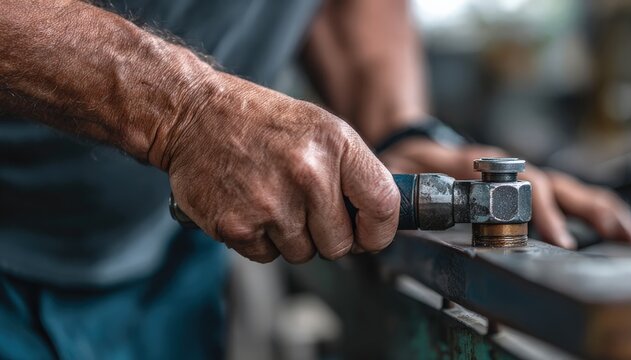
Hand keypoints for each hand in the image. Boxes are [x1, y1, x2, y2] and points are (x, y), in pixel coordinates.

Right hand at [151, 73, 399, 262]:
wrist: (194, 114)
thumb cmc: (262, 123)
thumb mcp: (322, 129)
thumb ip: (356, 172)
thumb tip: (384, 218)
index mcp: (336, 146)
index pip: (383, 206)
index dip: (379, 231)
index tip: (369, 234)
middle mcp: (308, 175)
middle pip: (340, 245)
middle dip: (326, 235)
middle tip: (304, 207)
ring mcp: (271, 203)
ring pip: (303, 254)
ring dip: (290, 237)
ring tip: (272, 197)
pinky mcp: (238, 225)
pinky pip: (267, 256)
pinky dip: (260, 240)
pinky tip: (249, 205)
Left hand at [379, 138, 630, 248]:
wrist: (410, 147)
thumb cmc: (408, 160)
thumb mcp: (410, 165)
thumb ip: (426, 181)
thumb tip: (445, 202)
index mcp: (484, 162)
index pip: (520, 182)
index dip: (540, 209)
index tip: (556, 237)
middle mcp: (509, 169)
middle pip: (554, 185)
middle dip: (584, 210)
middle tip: (609, 234)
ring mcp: (520, 178)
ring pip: (567, 190)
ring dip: (599, 210)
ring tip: (628, 232)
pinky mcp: (527, 189)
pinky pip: (566, 197)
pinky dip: (595, 209)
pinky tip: (618, 227)